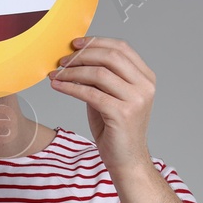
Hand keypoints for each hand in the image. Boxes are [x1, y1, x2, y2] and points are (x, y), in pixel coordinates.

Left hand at [48, 36, 155, 171]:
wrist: (127, 160)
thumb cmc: (116, 130)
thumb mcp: (110, 97)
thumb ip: (100, 78)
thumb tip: (76, 59)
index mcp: (145, 78)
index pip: (122, 48)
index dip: (97, 42)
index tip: (75, 44)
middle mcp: (144, 86)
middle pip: (111, 56)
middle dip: (82, 55)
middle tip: (62, 60)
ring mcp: (136, 99)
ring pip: (99, 73)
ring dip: (73, 71)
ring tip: (56, 74)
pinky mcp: (123, 113)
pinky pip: (90, 93)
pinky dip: (70, 87)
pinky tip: (58, 86)